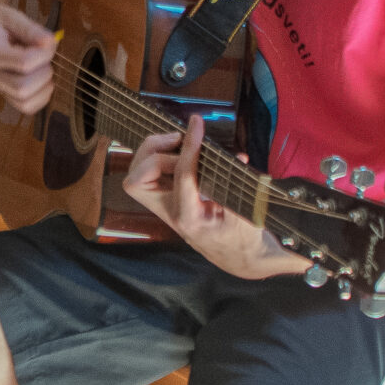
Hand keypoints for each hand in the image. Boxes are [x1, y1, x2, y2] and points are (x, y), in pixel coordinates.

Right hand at [0, 0, 56, 113]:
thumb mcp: (11, 16)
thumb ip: (31, 29)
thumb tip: (52, 42)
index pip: (25, 63)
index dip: (44, 53)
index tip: (48, 41)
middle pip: (23, 88)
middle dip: (43, 73)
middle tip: (45, 58)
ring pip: (24, 103)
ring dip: (43, 88)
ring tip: (43, 69)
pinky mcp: (4, 94)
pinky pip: (26, 107)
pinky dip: (41, 98)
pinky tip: (42, 81)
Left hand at [121, 114, 309, 281]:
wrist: (239, 259)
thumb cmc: (245, 239)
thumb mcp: (247, 215)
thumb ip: (240, 188)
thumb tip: (238, 159)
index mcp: (191, 218)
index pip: (182, 176)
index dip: (190, 147)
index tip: (197, 125)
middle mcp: (170, 213)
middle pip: (137, 180)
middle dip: (153, 153)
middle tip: (181, 139)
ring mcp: (165, 208)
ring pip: (137, 177)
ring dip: (152, 153)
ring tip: (180, 141)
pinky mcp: (167, 201)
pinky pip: (149, 175)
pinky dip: (160, 157)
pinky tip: (183, 150)